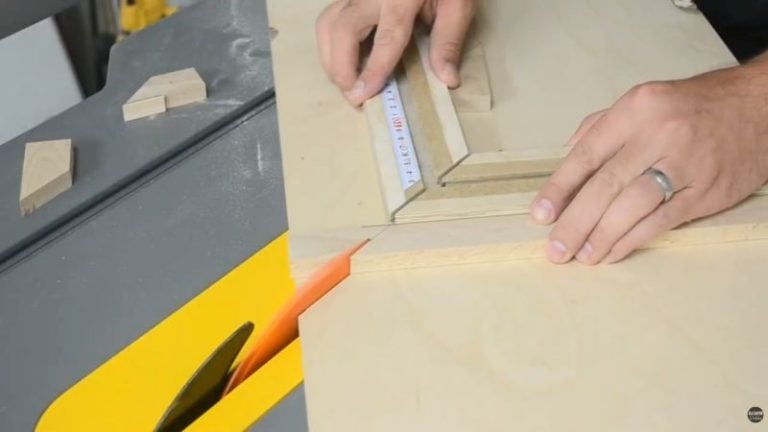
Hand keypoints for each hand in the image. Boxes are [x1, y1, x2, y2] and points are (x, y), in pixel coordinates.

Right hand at [316, 0, 475, 105]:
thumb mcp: (457, 5)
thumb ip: (449, 40)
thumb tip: (448, 80)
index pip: (386, 38)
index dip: (373, 69)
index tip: (364, 95)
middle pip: (343, 29)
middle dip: (340, 67)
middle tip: (352, 96)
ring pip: (327, 23)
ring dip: (330, 57)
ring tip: (345, 82)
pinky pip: (329, 19)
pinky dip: (330, 45)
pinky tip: (344, 61)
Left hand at [530, 57, 767, 264]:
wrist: (759, 106)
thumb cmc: (693, 106)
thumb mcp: (645, 100)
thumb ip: (602, 125)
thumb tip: (566, 154)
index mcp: (637, 109)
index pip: (587, 154)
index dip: (560, 188)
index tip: (541, 214)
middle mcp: (660, 134)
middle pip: (606, 185)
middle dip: (575, 221)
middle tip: (555, 249)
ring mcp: (686, 164)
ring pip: (633, 206)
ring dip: (602, 236)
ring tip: (582, 255)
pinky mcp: (708, 190)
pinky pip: (663, 220)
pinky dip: (634, 239)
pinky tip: (613, 252)